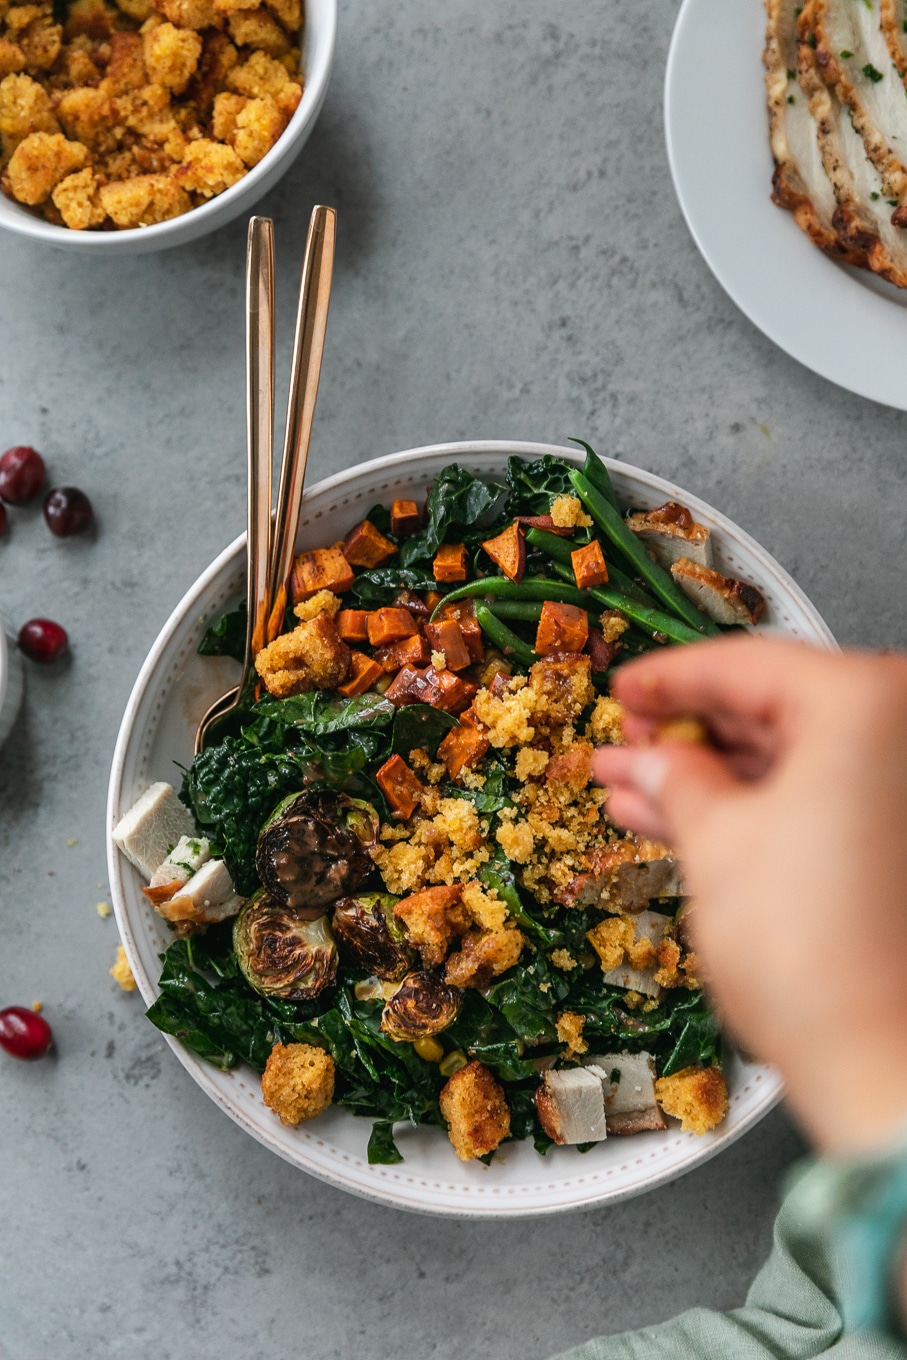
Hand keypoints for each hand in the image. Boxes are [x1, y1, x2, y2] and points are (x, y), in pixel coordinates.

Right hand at [592, 636, 906, 1158]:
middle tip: (624, 739)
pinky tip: (677, 818)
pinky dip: (746, 809)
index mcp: (868, 706)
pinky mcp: (894, 845)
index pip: (746, 664)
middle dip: (683, 732)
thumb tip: (654, 758)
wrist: (882, 1067)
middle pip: (771, 709)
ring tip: (631, 784)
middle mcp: (899, 737)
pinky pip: (811, 802)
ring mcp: (899, 793)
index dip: (667, 678)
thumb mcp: (716, 843)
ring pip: (787, 761)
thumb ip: (677, 778)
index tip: (626, 685)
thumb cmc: (819, 959)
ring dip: (704, 775)